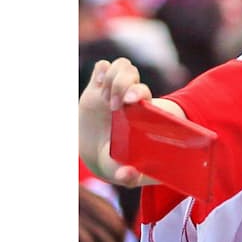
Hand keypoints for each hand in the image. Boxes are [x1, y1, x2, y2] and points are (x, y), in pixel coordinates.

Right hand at [80, 58, 160, 187]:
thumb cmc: (118, 162)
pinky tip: (97, 86)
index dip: (137, 91)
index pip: (144, 91)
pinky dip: (100, 71)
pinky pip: (103, 66)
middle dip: (121, 83)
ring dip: (111, 77)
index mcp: (141, 114)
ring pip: (120, 66)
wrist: (98, 154)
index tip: (126, 104)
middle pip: (132, 73)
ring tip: (104, 97)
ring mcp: (114, 91)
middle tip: (113, 105)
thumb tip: (128, 175)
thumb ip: (128, 176)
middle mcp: (130, 99)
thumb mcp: (123, 171)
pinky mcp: (97, 88)